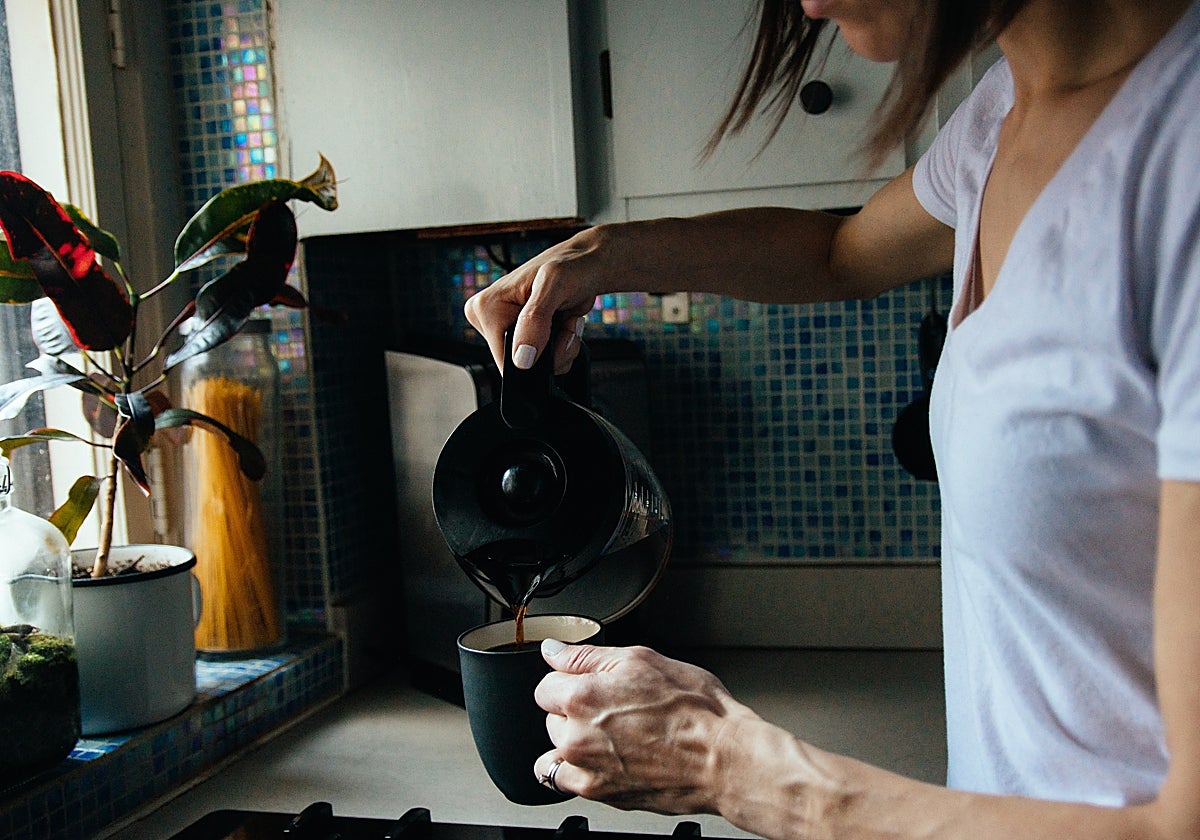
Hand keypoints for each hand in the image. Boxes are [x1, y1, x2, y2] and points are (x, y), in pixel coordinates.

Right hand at [463, 226, 617, 374]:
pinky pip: (546, 363)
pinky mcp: (524, 336)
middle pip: (521, 367)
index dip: (536, 357)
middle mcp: (490, 320)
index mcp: (485, 307)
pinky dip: (564, 347)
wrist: (588, 265)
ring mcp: (509, 330)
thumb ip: (535, 319)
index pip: (504, 361)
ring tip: (566, 320)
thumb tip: (521, 358)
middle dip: (553, 351)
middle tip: (564, 322)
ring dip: (562, 348)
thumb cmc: (571, 265)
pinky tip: (565, 324)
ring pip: (536, 367)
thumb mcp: (554, 284)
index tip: (554, 328)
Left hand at [532, 640, 761, 814]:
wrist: (722, 759)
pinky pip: (558, 778)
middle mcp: (576, 734)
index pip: (547, 681)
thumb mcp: (642, 660)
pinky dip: (570, 768)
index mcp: (583, 695)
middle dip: (574, 707)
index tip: (593, 684)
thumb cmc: (694, 710)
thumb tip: (552, 650)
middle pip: (551, 714)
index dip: (572, 678)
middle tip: (613, 707)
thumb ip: (587, 656)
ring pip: (555, 744)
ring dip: (573, 737)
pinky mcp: (595, 791)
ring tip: (610, 734)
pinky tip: (595, 758)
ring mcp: (584, 766)